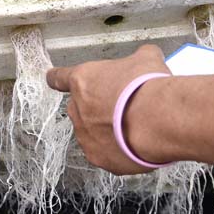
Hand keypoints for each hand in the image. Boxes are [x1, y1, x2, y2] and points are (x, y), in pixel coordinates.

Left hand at [45, 45, 171, 175]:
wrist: (159, 120)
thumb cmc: (149, 87)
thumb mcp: (146, 59)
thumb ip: (138, 57)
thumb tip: (146, 55)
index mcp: (83, 81)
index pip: (59, 78)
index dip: (58, 78)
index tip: (54, 79)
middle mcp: (77, 109)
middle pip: (79, 107)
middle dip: (96, 107)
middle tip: (121, 106)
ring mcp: (85, 136)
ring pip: (91, 132)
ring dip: (106, 130)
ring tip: (132, 127)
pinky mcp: (98, 157)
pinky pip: (105, 153)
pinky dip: (117, 150)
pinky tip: (135, 144)